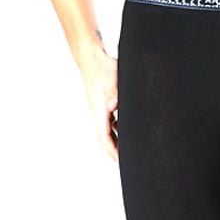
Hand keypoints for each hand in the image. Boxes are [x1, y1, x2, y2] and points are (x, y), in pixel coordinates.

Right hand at [77, 43, 118, 161]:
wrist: (91, 56)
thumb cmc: (102, 66)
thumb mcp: (113, 79)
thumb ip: (115, 93)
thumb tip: (114, 106)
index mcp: (99, 111)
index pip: (104, 139)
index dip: (113, 152)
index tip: (121, 162)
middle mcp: (98, 113)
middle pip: (105, 140)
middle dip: (115, 153)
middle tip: (127, 163)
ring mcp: (99, 109)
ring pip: (107, 132)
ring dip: (117, 143)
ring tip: (128, 152)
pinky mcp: (102, 104)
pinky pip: (110, 123)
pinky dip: (118, 131)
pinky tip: (127, 132)